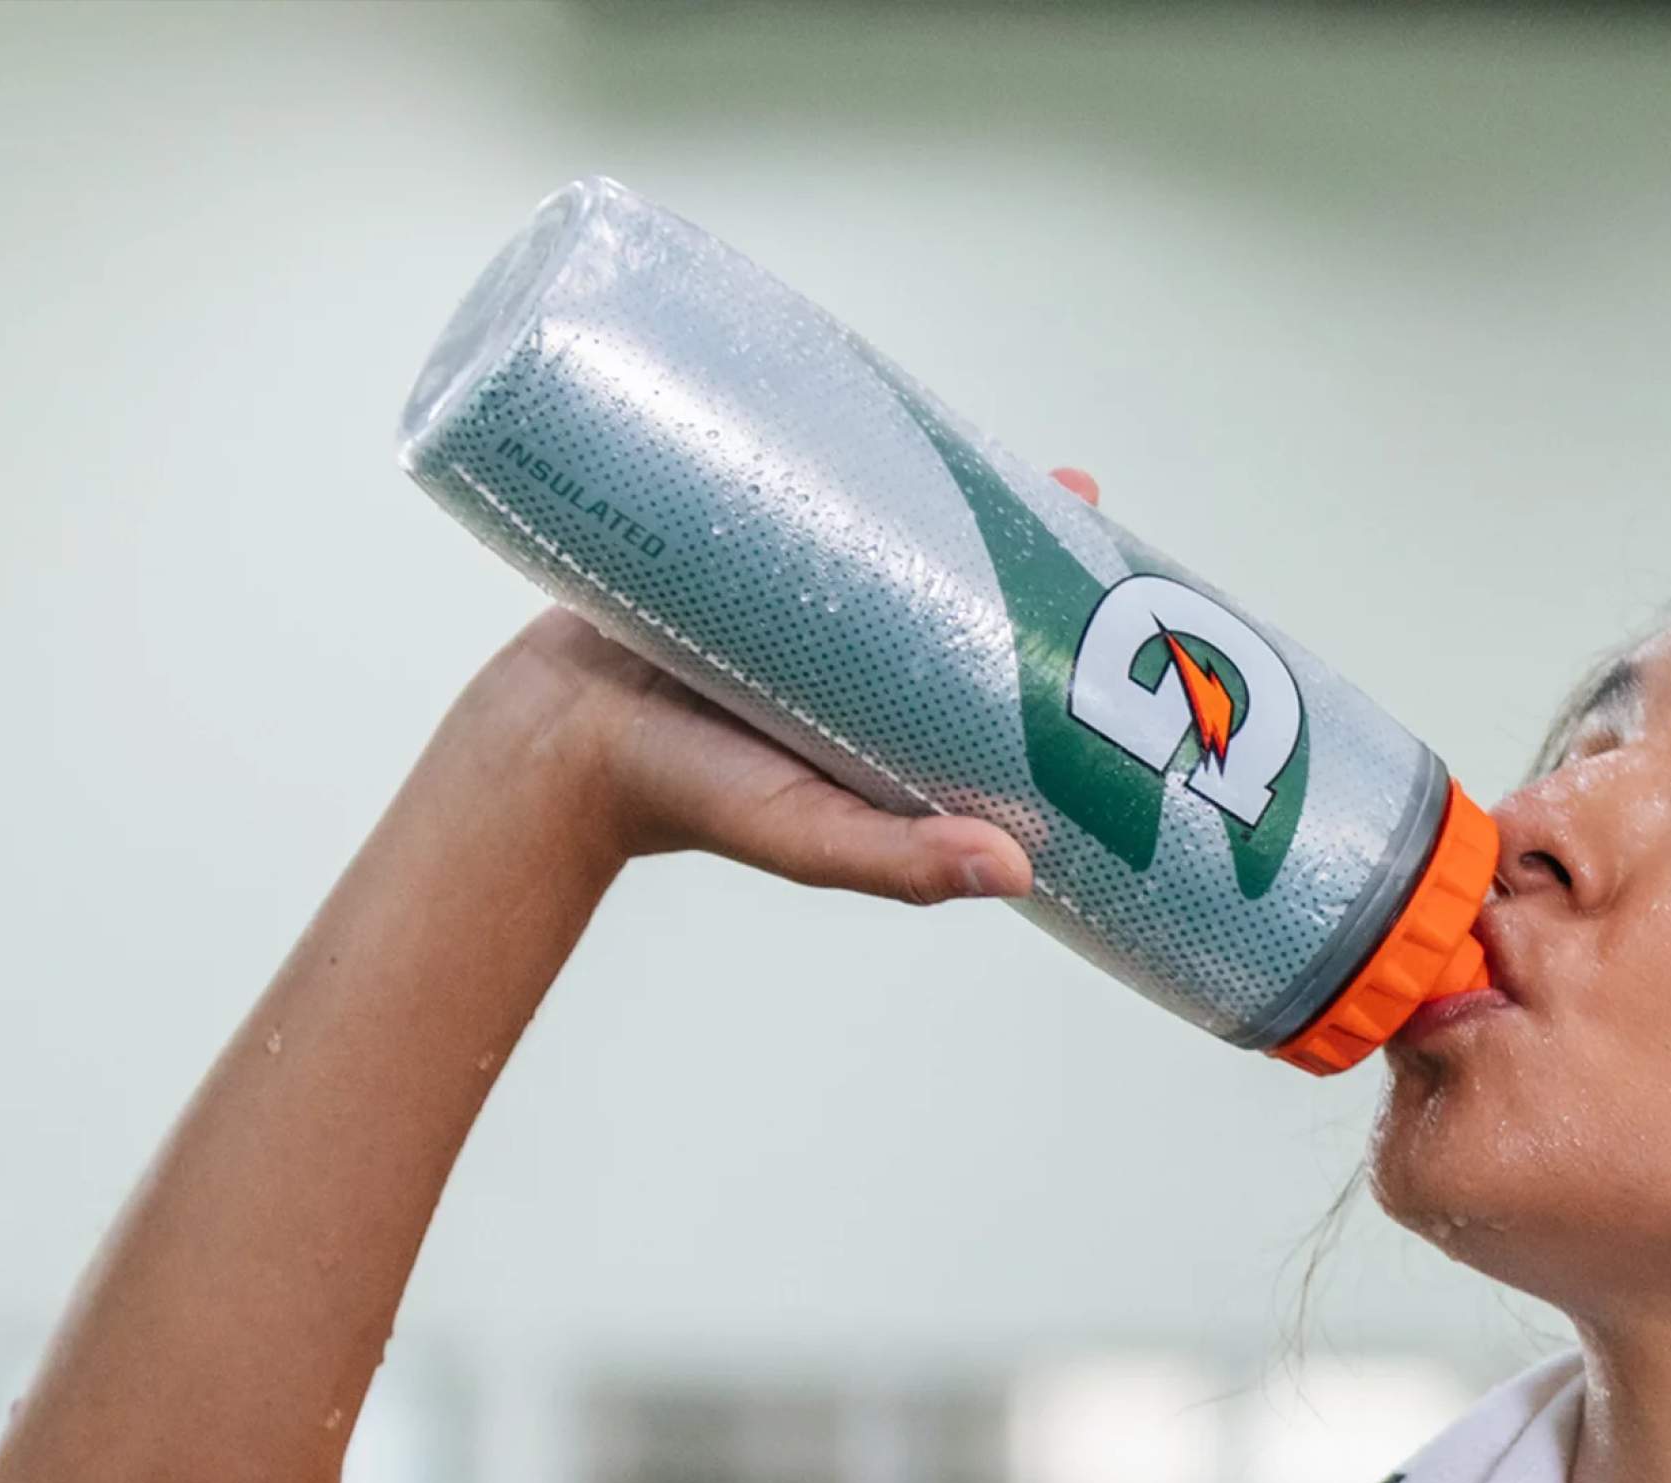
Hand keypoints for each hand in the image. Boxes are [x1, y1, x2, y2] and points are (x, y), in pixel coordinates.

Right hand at [454, 463, 1107, 908]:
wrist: (549, 732)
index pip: (1006, 685)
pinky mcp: (754, 552)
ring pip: (904, 539)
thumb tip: (1022, 871)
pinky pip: (824, 498)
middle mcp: (868, 672)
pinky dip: (864, 464)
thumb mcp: (806, 837)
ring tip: (1007, 453)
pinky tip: (899, 424)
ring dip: (954, 498)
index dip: (1064, 640)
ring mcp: (813, 608)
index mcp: (901, 738)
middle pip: (966, 596)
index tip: (1121, 594)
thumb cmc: (682, 800)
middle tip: (1078, 493)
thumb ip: (899, 863)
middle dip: (1022, 549)